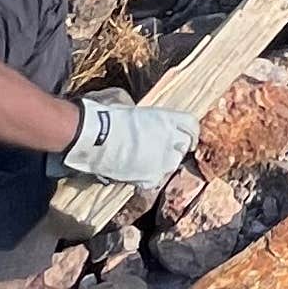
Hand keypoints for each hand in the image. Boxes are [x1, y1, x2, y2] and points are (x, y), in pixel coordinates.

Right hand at [60, 94, 196, 188]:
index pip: (192, 125)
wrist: (95, 136)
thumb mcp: (131, 108)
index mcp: (166, 118)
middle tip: (162, 151)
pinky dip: (149, 179)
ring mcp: (162, 158)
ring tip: (147, 162)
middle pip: (184, 145)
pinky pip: (157, 180)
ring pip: (172, 164)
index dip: (192, 133)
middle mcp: (170, 138)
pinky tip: (138, 174)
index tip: (190, 140)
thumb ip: (145, 117)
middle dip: (176, 148)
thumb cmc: (107, 117)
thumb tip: (141, 119)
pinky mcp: (151, 176)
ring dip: (163, 164)